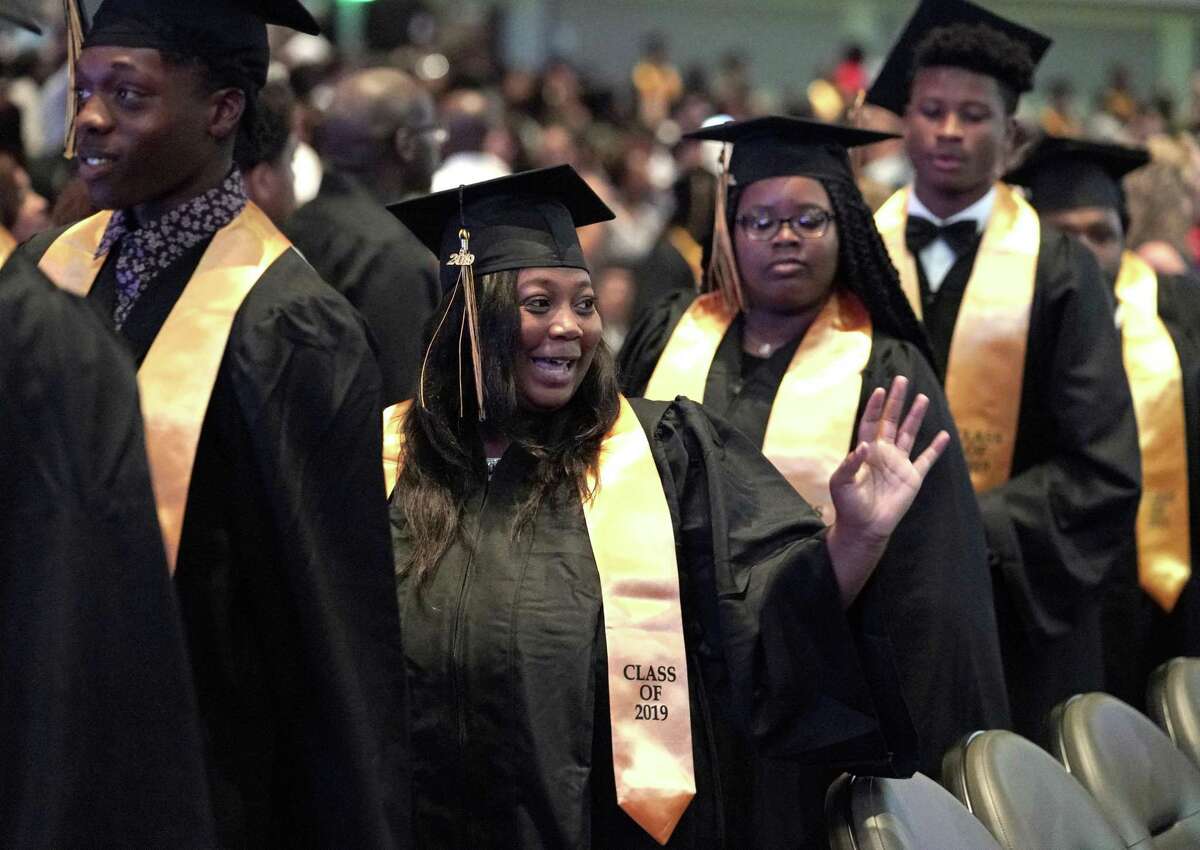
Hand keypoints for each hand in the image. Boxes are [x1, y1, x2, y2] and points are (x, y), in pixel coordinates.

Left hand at [829, 375, 949, 543]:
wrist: (865, 528)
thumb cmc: (848, 506)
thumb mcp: (841, 483)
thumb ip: (849, 464)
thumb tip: (863, 446)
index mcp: (865, 452)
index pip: (870, 423)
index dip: (874, 407)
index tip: (879, 390)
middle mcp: (883, 453)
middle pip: (891, 421)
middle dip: (896, 401)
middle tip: (902, 380)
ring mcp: (899, 464)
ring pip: (909, 434)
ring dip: (916, 416)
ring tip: (923, 397)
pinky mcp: (912, 478)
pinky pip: (926, 460)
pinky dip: (936, 448)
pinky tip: (944, 434)